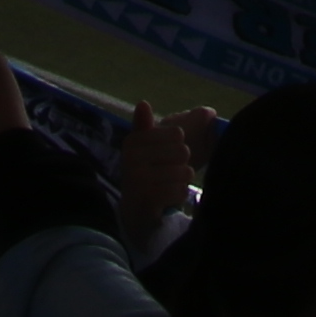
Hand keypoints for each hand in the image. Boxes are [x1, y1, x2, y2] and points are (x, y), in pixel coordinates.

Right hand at [114, 98, 217, 246]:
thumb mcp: (145, 148)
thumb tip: (142, 103)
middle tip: (167, 174)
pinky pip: (181, 190)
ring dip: (182, 181)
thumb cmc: (147, 175)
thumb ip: (146, 127)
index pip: (177, 133)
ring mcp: (138, 180)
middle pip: (183, 151)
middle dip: (182, 164)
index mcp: (132, 141)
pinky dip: (180, 194)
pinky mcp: (148, 199)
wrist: (134, 213)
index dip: (178, 145)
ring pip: (185, 171)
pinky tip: (169, 198)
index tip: (165, 156)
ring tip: (169, 187)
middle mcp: (131, 158)